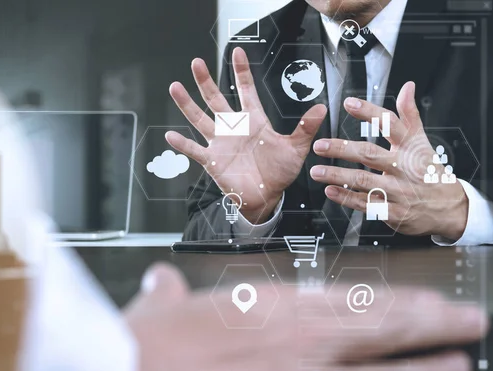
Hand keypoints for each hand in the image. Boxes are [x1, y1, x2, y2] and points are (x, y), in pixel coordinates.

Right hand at [126, 263, 487, 370]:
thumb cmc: (145, 350)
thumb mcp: (161, 310)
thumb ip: (171, 295)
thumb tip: (161, 285)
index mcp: (272, 308)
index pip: (355, 300)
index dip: (401, 301)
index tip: (430, 300)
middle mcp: (296, 345)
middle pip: (383, 332)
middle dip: (435, 327)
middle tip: (471, 325)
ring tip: (459, 368)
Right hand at [165, 47, 327, 223]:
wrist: (266, 196)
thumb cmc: (280, 172)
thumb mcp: (295, 149)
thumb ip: (305, 128)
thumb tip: (321, 108)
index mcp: (253, 120)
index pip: (246, 91)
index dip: (241, 72)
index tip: (237, 52)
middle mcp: (233, 128)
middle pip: (216, 99)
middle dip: (206, 81)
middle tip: (197, 63)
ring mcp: (220, 143)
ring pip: (200, 119)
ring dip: (187, 104)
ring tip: (175, 87)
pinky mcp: (212, 160)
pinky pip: (194, 150)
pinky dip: (182, 144)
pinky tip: (170, 136)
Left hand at [310, 82, 467, 239]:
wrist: (450, 209)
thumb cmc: (431, 173)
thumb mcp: (423, 143)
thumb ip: (410, 115)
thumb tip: (407, 87)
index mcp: (410, 148)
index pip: (390, 124)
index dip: (370, 112)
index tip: (349, 104)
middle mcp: (402, 168)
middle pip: (370, 154)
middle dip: (343, 149)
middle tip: (320, 145)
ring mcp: (397, 191)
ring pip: (363, 180)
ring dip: (338, 175)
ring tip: (317, 170)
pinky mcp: (393, 211)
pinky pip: (366, 204)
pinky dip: (346, 198)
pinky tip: (331, 191)